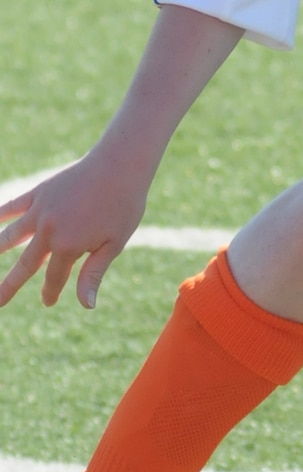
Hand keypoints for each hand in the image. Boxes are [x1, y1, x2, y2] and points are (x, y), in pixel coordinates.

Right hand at [0, 149, 150, 310]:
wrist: (119, 165)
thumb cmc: (123, 206)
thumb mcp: (114, 244)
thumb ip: (93, 274)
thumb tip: (86, 305)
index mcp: (68, 247)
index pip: (54, 278)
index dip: (50, 292)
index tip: (48, 302)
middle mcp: (48, 231)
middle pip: (25, 265)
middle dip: (9, 286)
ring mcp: (39, 211)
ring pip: (9, 236)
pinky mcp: (38, 193)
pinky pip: (12, 207)